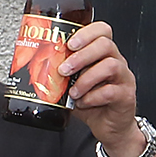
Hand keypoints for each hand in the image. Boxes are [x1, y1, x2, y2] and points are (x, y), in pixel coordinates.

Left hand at [58, 21, 143, 155]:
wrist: (108, 125)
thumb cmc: (89, 101)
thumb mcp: (70, 84)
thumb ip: (59, 73)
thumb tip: (30, 67)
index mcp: (102, 55)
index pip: (102, 31)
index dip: (86, 32)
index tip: (69, 43)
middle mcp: (115, 62)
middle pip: (105, 44)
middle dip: (81, 55)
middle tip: (64, 70)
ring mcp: (123, 78)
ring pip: (110, 66)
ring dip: (85, 78)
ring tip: (72, 91)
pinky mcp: (125, 96)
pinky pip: (110, 91)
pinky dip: (92, 97)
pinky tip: (82, 103)